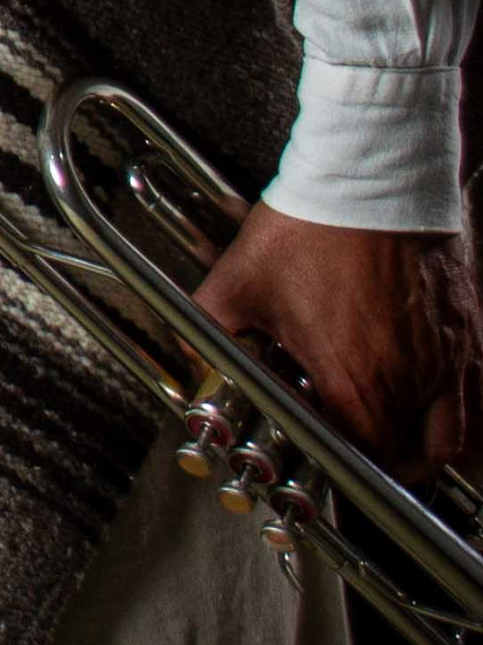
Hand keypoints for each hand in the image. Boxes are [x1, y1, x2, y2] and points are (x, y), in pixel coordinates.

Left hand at [195, 200, 482, 480]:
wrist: (372, 177)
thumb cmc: (313, 226)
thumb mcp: (240, 281)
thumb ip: (208, 328)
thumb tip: (190, 352)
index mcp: (356, 381)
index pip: (360, 460)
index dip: (338, 466)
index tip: (320, 458)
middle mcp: (412, 379)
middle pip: (413, 459)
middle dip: (383, 467)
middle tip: (357, 455)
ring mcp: (448, 358)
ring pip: (452, 436)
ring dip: (422, 446)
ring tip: (393, 437)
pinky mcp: (467, 332)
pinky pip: (470, 392)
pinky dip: (451, 407)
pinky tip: (422, 391)